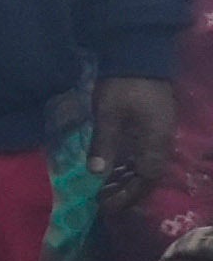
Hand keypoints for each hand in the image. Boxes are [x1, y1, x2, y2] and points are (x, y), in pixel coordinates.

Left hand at [101, 76, 179, 232]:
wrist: (141, 54)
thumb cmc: (124, 84)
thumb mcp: (109, 114)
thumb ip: (104, 144)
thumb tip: (97, 175)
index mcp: (156, 140)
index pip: (147, 178)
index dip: (129, 195)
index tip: (107, 206)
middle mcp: (163, 139)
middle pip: (150, 175)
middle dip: (128, 192)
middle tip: (104, 202)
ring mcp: (161, 131)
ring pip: (148, 164)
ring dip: (128, 179)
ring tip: (104, 189)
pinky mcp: (155, 123)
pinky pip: (145, 153)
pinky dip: (130, 165)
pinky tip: (113, 168)